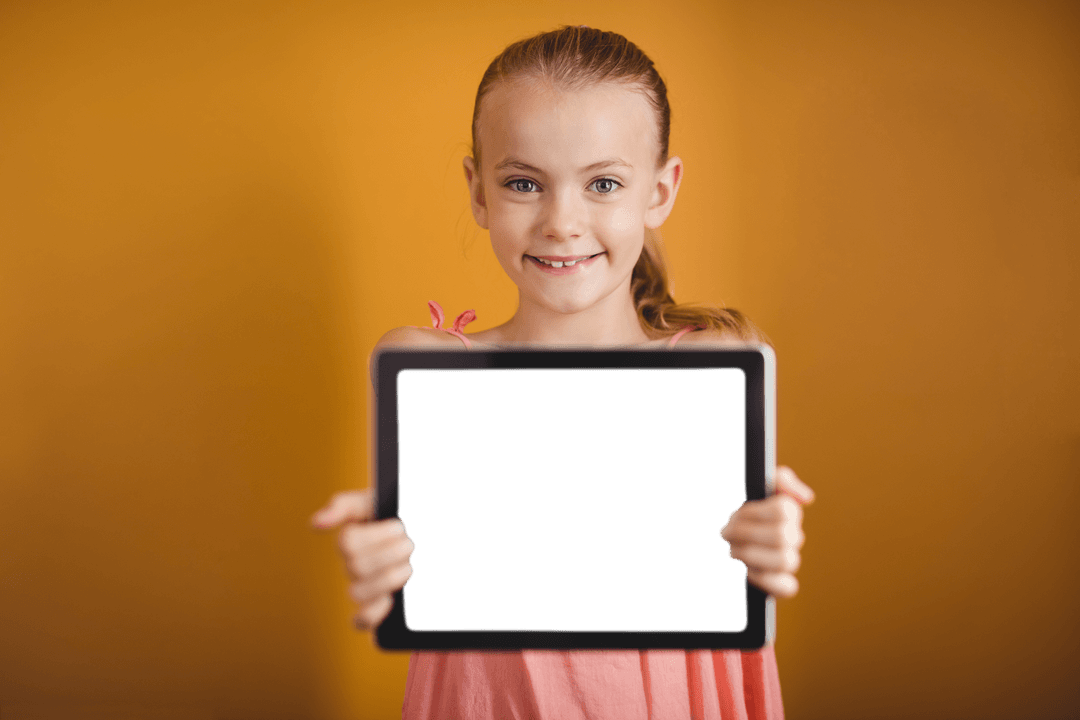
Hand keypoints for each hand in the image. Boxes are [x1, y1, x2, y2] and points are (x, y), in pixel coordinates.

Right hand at [310, 489, 415, 630]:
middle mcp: (351, 566)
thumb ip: (344, 505)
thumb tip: (315, 523)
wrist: (422, 532)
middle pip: (356, 567)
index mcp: (350, 540)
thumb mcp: (374, 501)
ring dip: (388, 579)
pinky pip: (360, 621)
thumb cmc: (396, 517)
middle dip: (390, 554)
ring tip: (408, 567)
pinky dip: (373, 613)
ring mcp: (361, 588)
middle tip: (410, 544)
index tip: (400, 526)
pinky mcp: (373, 608)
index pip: (347, 543)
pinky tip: (390, 599)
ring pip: (356, 593)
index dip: (378, 536)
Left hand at [718, 466, 813, 597]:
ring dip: (752, 555)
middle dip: (748, 533)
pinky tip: (746, 571)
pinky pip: (787, 587)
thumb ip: (781, 479)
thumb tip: (806, 498)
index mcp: (789, 512)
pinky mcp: (781, 583)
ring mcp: (788, 560)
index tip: (736, 513)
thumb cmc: (742, 511)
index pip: (785, 510)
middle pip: (782, 536)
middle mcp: (793, 537)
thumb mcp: (757, 485)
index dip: (755, 512)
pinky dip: (765, 579)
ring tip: (733, 551)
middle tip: (727, 532)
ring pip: (787, 560)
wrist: (726, 536)